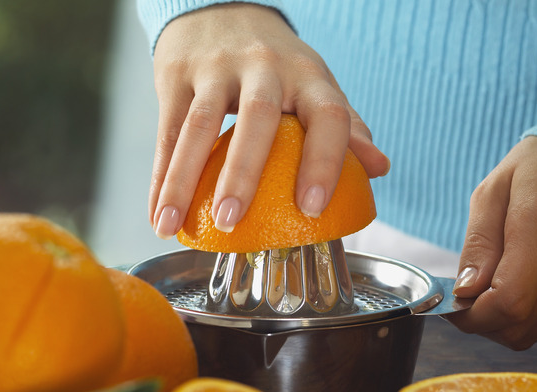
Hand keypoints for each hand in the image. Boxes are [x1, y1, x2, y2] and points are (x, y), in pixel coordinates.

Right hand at [148, 3, 388, 238]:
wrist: (220, 11)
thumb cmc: (276, 65)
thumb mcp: (314, 84)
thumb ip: (345, 126)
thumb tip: (379, 169)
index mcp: (308, 75)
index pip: (329, 114)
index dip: (325, 161)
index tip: (313, 208)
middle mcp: (265, 66)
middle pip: (257, 116)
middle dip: (243, 171)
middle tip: (232, 221)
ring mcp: (216, 68)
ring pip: (198, 124)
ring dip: (183, 179)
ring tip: (173, 225)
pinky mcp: (177, 75)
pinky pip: (166, 129)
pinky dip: (160, 175)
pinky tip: (157, 212)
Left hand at [445, 136, 536, 349]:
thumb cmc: (532, 172)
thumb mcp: (491, 194)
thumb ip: (479, 243)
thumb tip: (466, 290)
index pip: (509, 299)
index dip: (474, 315)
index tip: (453, 307)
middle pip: (519, 324)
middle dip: (482, 321)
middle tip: (464, 299)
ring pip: (533, 331)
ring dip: (500, 323)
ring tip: (485, 292)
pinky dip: (522, 320)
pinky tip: (509, 293)